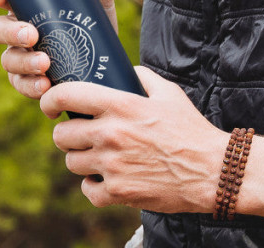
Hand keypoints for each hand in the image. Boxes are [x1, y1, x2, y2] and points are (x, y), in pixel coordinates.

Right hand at [0, 0, 116, 98]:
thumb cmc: (96, 20)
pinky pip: (21, 84)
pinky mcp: (33, 78)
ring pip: (8, 59)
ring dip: (23, 62)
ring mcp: (24, 55)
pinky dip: (30, 86)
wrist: (110, 56)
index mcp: (26, 3)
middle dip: (10, 32)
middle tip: (33, 34)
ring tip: (46, 64)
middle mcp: (19, 29)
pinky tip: (45, 86)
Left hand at [40, 66, 228, 213]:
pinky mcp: (119, 192)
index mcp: (120, 105)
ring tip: (97, 156)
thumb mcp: (168, 92)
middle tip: (81, 134)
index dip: (50, 100)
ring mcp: (112, 166)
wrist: (213, 169)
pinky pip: (87, 190)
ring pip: (71, 163)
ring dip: (80, 158)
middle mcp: (110, 134)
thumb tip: (123, 70)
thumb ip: (141, 76)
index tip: (50, 107)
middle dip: (67, 134)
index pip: (66, 96)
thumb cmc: (190, 128)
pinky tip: (105, 178)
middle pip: (61, 135)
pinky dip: (92, 185)